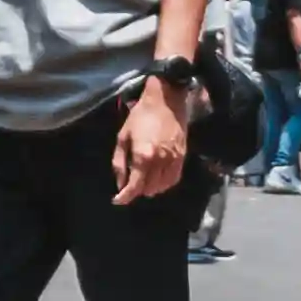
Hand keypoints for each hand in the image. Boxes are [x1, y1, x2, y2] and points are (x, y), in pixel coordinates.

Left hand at [113, 73, 189, 203]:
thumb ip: (119, 162)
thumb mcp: (122, 137)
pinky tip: (157, 181)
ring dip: (150, 189)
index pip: (134, 186)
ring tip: (143, 184)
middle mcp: (159, 161)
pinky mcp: (183, 157)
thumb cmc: (140, 116)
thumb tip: (120, 183)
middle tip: (129, 186)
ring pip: (162, 187)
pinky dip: (164, 184)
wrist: (166, 101)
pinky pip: (174, 179)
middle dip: (136, 191)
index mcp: (142, 156)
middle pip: (148, 188)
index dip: (124, 197)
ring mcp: (173, 160)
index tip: (117, 200)